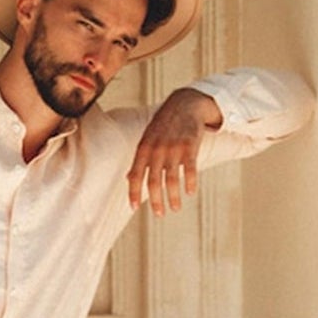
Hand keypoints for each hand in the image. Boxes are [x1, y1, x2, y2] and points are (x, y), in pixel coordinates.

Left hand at [126, 89, 221, 216]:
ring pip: (172, 179)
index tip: (134, 207)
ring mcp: (173, 148)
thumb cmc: (163, 125)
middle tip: (159, 214)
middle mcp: (156, 150)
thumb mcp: (146, 139)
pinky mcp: (190, 146)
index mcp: (143, 149)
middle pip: (153, 181)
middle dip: (155, 200)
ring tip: (175, 208)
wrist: (185, 104)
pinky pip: (190, 169)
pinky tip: (190, 192)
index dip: (133, 192)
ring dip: (173, 197)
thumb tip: (127, 179)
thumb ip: (139, 159)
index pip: (134, 175)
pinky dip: (190, 182)